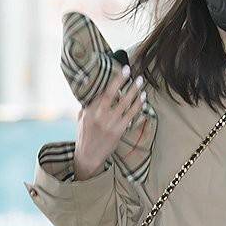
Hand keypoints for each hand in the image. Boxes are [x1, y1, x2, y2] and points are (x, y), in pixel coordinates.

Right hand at [74, 65, 147, 180]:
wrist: (88, 156)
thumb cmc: (85, 135)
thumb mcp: (82, 118)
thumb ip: (89, 105)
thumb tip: (96, 91)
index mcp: (90, 110)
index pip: (103, 91)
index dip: (115, 80)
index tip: (123, 70)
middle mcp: (99, 115)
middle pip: (113, 94)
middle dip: (123, 81)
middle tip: (132, 71)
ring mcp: (110, 123)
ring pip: (125, 104)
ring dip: (134, 92)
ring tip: (140, 82)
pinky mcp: (118, 131)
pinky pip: (131, 115)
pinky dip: (138, 105)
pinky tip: (143, 98)